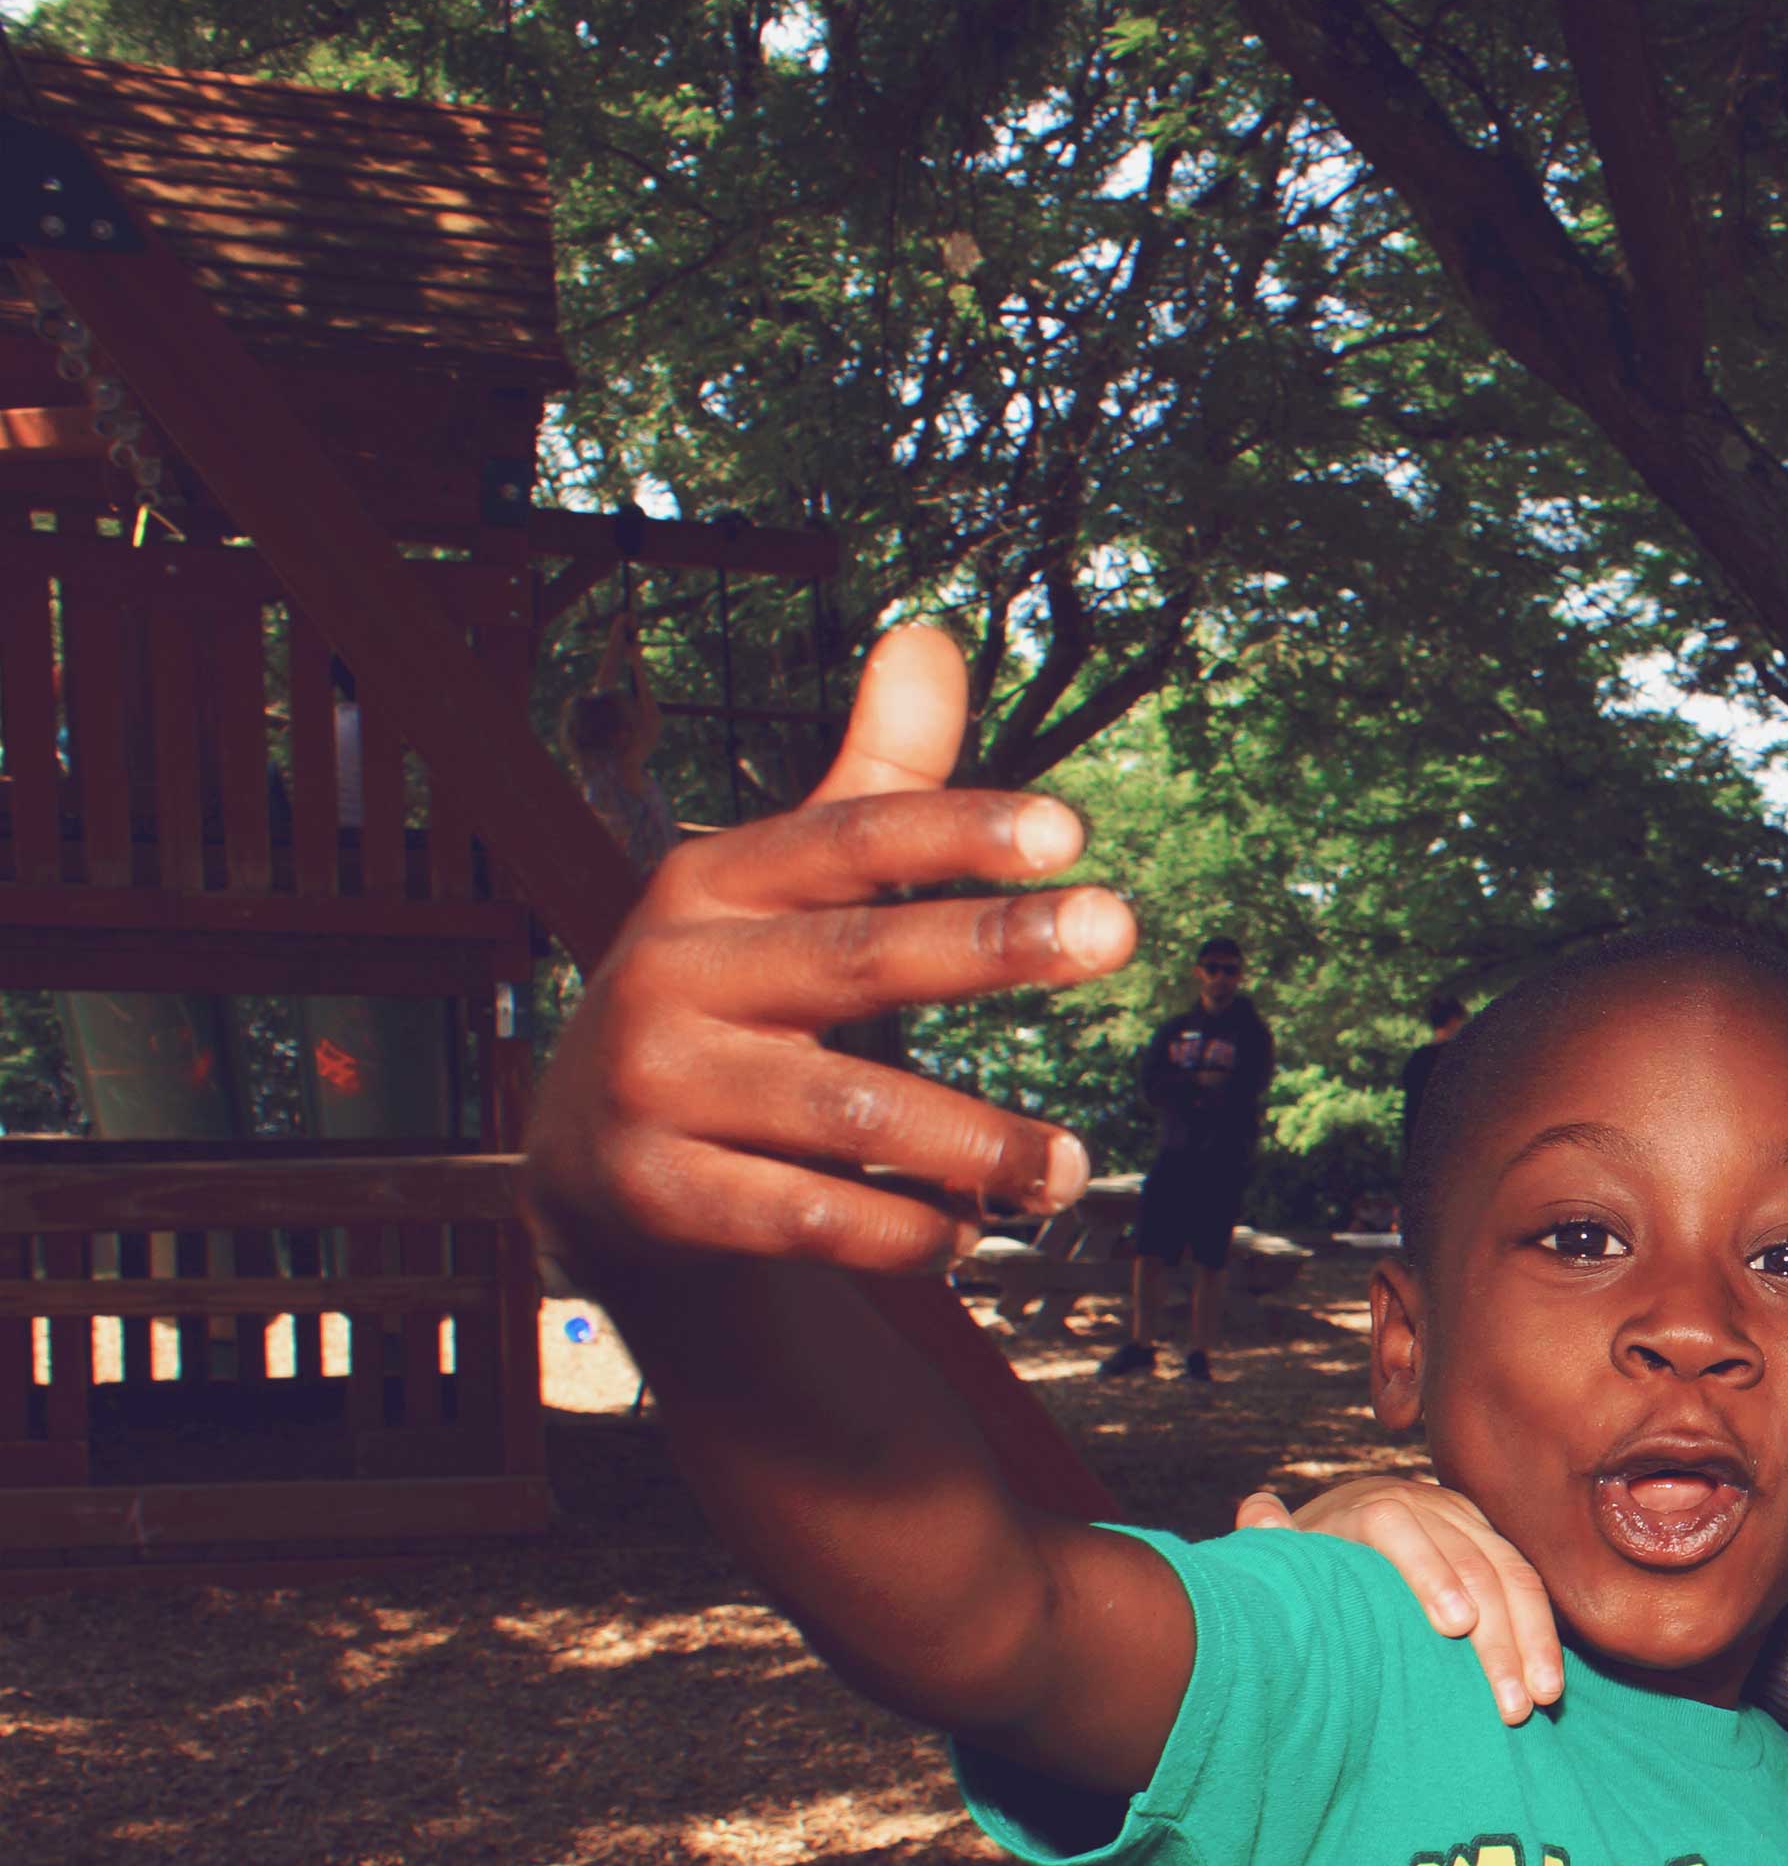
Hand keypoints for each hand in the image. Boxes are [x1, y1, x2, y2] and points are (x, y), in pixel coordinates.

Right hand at [523, 627, 1125, 1289]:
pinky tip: (967, 1231)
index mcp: (713, 885)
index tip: (1071, 831)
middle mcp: (675, 975)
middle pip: (860, 959)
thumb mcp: (781, 889)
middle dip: (994, 943)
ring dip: (975, 1142)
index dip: (954, 829)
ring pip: (846, 1115)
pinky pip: (809, 1218)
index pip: (845, 838)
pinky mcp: (662, 1195)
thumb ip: (870, 784)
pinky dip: (903, 1231)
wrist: (588, 1156)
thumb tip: (931, 634)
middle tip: (1120, 929)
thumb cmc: (730, 996)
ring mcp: (660, 1088)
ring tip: (1070, 1170)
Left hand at [1234, 1475, 1565, 1722]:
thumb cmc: (1308, 1566)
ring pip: (1512, 1575)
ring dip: (1532, 1639)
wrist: (1343, 1531)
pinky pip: (1527, 1586)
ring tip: (1540, 1698)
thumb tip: (1257, 1509)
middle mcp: (1424, 1507)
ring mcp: (1466, 1524)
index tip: (1453, 1627)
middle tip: (1508, 1701)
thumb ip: (1270, 1538)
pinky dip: (1540, 1634)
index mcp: (1366, 1508)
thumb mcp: (1284, 1558)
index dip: (1428, 1572)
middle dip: (1496, 1634)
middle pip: (1471, 1560)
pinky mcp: (1493, 1544)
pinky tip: (1548, 1680)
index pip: (1399, 1528)